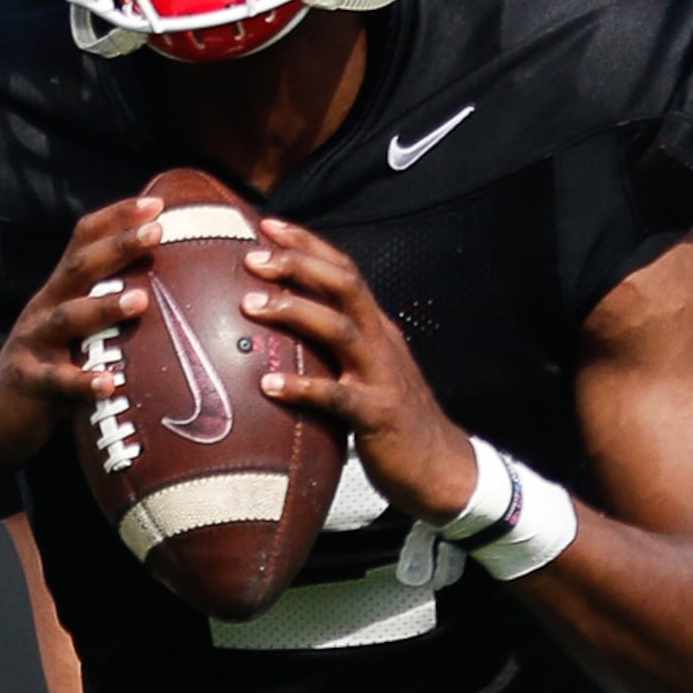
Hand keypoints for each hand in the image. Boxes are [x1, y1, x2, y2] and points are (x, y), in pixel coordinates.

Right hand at [0, 198, 158, 464]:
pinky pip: (57, 381)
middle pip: (78, 268)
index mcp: (58, 291)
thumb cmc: (50, 368)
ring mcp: (33, 344)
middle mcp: (44, 308)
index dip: (116, 218)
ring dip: (104, 307)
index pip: (83, 240)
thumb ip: (103, 306)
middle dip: (118, 247)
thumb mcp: (73, 330)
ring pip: (67, 318)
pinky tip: (109, 384)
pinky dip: (83, 381)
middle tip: (157, 232)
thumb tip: (164, 287)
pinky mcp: (28, 382)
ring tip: (140, 300)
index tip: (157, 204)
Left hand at [241, 218, 474, 524]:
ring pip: (340, 329)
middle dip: (298, 264)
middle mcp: (381, 342)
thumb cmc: (394, 421)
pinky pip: (337, 398)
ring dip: (293, 312)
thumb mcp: (369, 371)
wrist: (442, 468)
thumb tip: (283, 334)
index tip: (268, 224)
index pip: (345, 271)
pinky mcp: (378, 416)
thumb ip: (337, 349)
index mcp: (378, 328)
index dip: (309, 244)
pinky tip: (268, 384)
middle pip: (344, 286)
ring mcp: (382, 377)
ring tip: (250, 305)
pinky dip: (302, 387)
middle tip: (252, 257)